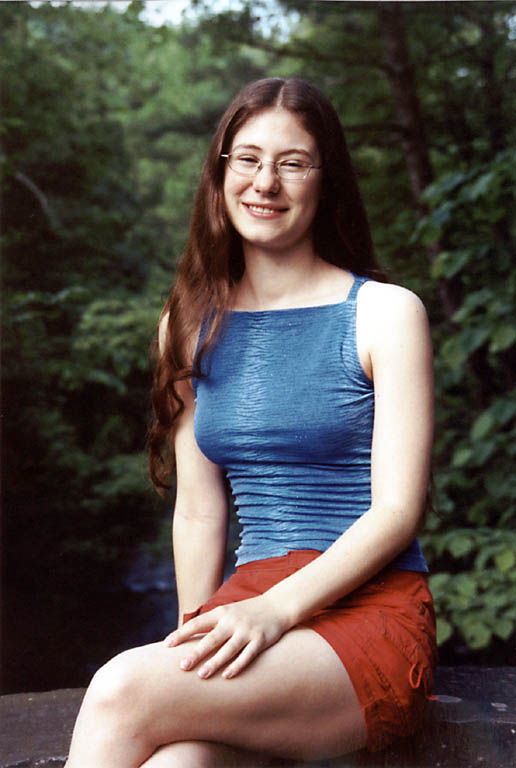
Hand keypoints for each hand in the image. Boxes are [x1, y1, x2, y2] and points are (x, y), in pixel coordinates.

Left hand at [163, 594, 287, 679]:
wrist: (278, 605)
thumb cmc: (247, 612)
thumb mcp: (228, 612)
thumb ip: (211, 623)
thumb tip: (187, 639)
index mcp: (221, 612)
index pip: (197, 623)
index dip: (182, 634)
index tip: (167, 645)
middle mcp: (233, 620)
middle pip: (211, 638)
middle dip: (196, 653)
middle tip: (182, 666)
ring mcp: (247, 630)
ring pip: (228, 649)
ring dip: (215, 662)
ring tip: (202, 675)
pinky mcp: (261, 640)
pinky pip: (247, 655)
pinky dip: (237, 665)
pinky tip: (227, 676)